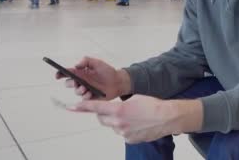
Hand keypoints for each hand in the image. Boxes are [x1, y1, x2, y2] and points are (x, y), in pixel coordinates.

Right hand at [56, 57, 130, 100]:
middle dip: (70, 83)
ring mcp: (85, 90)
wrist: (117, 82)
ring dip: (79, 90)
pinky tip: (91, 93)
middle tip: (76, 83)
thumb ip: (86, 60)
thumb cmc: (107, 71)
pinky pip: (83, 99)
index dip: (60, 74)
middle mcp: (81, 81)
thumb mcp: (97, 63)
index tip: (57, 75)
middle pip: (68, 83)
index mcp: (81, 73)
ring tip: (86, 88)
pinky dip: (86, 96)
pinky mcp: (90, 98)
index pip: (67, 73)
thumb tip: (76, 65)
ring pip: (76, 91)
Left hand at [70, 95, 201, 143]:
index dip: (82, 107)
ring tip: (132, 117)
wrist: (166, 117)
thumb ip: (119, 104)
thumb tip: (113, 110)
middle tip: (114, 109)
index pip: (96, 107)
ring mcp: (123, 132)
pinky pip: (121, 132)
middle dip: (103, 113)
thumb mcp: (133, 98)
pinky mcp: (129, 139)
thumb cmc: (152, 105)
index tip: (72, 107)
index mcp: (118, 109)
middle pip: (102, 118)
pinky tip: (136, 124)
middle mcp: (118, 122)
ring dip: (116, 121)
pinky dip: (125, 128)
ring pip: (112, 126)